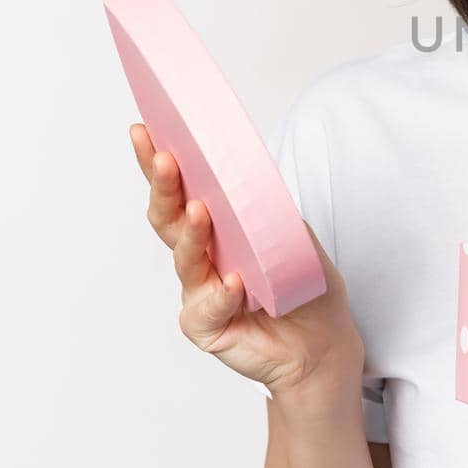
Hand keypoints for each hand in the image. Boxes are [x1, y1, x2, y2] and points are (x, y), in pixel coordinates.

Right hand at [131, 122, 363, 398]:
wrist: (322, 340)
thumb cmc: (300, 283)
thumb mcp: (288, 231)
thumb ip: (262, 205)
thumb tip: (244, 169)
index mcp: (212, 230)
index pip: (179, 191)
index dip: (158, 162)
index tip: (145, 128)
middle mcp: (198, 259)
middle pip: (168, 218)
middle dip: (163, 185)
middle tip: (165, 156)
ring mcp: (198, 294)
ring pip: (185, 259)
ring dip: (191, 232)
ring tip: (199, 208)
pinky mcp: (207, 327)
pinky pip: (209, 308)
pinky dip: (222, 294)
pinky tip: (235, 283)